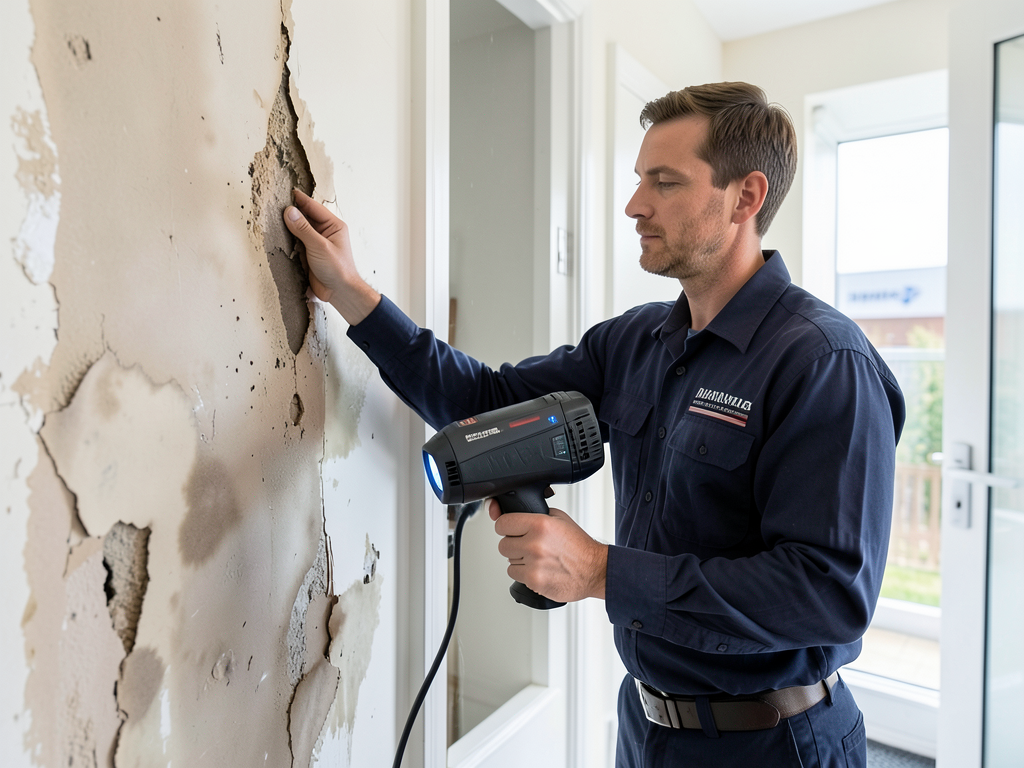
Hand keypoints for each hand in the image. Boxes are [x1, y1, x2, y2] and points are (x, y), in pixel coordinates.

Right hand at [283, 190, 379, 323]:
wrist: (339, 292)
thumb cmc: (338, 269)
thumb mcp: (320, 246)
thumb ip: (303, 229)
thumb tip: (290, 212)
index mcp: (333, 226)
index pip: (313, 207)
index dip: (299, 199)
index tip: (285, 192)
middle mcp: (324, 232)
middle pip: (304, 217)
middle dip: (291, 212)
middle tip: (273, 204)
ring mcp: (316, 243)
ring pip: (298, 230)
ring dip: (288, 227)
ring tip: (272, 218)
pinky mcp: (308, 254)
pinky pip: (295, 243)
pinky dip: (287, 240)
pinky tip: (277, 236)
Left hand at [488, 499, 606, 601]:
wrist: (594, 570)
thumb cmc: (579, 547)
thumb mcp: (559, 519)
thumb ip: (535, 515)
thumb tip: (514, 515)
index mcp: (540, 524)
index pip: (502, 523)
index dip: (506, 527)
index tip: (510, 529)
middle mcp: (535, 544)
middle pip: (503, 544)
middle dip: (514, 544)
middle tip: (528, 545)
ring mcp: (533, 564)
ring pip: (508, 561)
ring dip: (519, 560)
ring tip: (538, 558)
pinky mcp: (534, 581)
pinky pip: (515, 575)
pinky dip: (524, 573)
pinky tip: (539, 569)